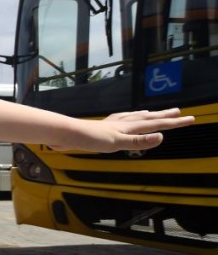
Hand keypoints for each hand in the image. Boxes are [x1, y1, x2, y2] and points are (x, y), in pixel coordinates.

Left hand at [54, 108, 193, 151]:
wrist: (66, 134)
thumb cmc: (90, 139)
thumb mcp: (117, 143)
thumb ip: (138, 141)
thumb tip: (162, 137)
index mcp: (129, 127)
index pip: (156, 124)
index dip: (174, 122)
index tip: (190, 118)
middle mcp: (122, 123)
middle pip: (148, 117)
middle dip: (164, 116)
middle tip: (179, 111)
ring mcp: (112, 125)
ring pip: (135, 117)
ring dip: (147, 115)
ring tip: (154, 113)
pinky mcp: (102, 129)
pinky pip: (121, 121)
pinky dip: (129, 119)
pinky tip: (124, 121)